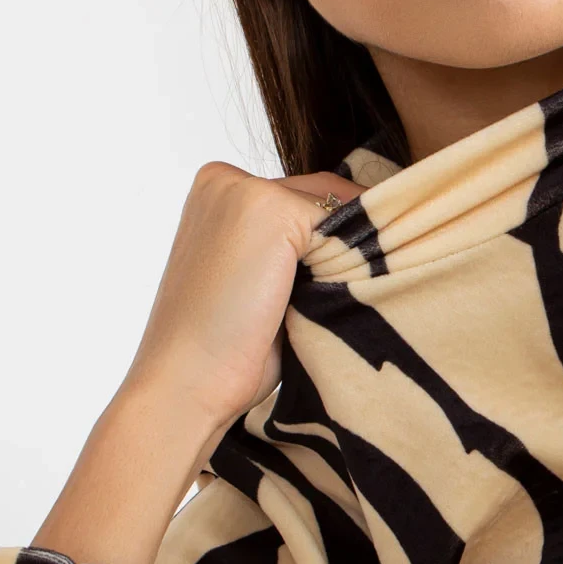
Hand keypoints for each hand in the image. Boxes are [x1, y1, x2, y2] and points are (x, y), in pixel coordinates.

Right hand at [119, 163, 363, 442]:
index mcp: (215, 190)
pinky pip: (343, 224)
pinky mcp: (272, 210)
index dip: (340, 235)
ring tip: (358, 298)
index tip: (362, 269)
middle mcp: (226, 180)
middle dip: (354, 239)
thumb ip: (291, 248)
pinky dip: (356, 262)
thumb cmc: (223, 348)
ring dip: (358, 251)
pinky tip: (348, 298)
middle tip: (374, 284)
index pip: (303, 195)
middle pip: (323, 196)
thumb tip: (359, 238)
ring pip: (338, 210)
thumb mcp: (258, 280)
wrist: (188, 383)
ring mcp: (247, 190)